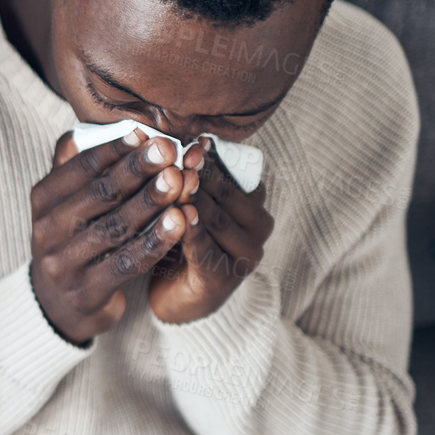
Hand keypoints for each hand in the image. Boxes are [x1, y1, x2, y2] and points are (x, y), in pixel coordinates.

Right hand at [28, 127, 198, 344]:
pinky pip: (126, 263)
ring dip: (150, 203)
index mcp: (42, 200)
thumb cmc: (73, 240)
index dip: (115, 149)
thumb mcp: (65, 202)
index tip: (147, 133)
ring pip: (115, 228)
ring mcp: (63, 264)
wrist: (59, 305)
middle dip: (138, 170)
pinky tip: (179, 222)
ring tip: (180, 182)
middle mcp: (46, 231)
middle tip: (170, 152)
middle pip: (99, 195)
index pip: (80, 167)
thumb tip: (96, 125)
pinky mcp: (86, 293)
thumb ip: (77, 166)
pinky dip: (155, 241)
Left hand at [148, 136, 274, 324]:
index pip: (237, 176)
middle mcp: (257, 229)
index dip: (214, 159)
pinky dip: (193, 232)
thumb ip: (192, 176)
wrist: (177, 296)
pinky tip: (181, 215)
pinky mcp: (222, 279)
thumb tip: (181, 138)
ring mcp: (244, 256)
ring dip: (197, 199)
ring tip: (179, 180)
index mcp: (253, 204)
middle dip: (204, 175)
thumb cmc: (181, 238)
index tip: (196, 141)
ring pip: (218, 221)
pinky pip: (205, 250)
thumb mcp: (189, 202)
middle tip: (183, 155)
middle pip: (228, 196)